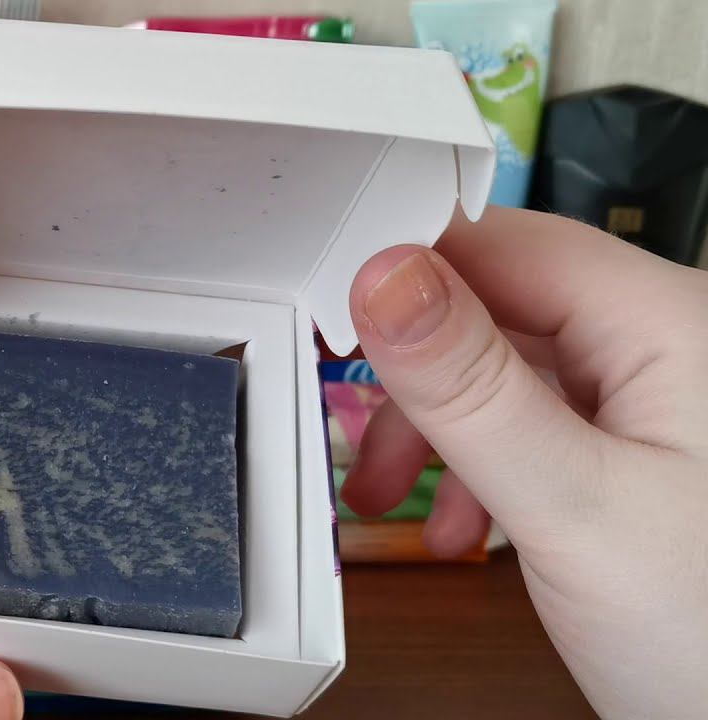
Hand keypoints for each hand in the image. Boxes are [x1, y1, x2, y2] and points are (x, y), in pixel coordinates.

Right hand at [340, 207, 707, 718]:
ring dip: (436, 432)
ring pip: (509, 371)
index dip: (407, 269)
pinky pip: (537, 422)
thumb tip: (382, 276)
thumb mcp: (571, 506)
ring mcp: (654, 397)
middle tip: (351, 434)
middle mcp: (666, 341)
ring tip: (387, 501)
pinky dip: (481, 465)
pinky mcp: (638, 446)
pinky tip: (462, 526)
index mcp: (669, 321)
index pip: (504, 243)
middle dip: (414, 376)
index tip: (327, 319)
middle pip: (499, 308)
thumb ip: (470, 389)